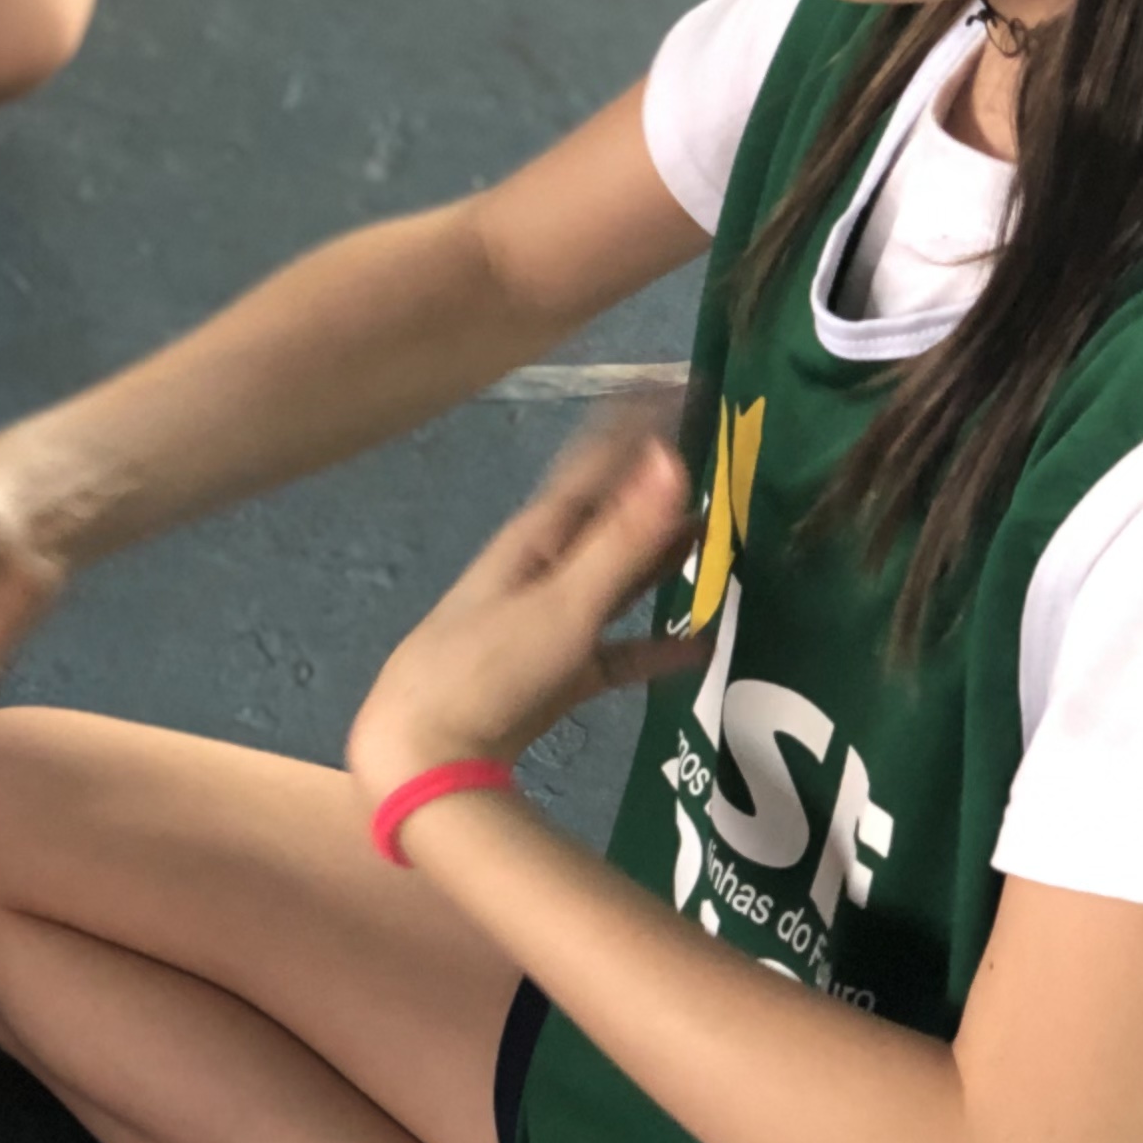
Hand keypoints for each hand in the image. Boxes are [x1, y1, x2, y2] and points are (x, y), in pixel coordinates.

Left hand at [346, 417, 709, 800]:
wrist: (423, 754)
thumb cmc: (489, 669)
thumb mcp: (562, 603)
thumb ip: (622, 539)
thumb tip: (673, 454)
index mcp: (534, 540)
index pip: (595, 467)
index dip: (637, 428)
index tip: (685, 388)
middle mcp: (540, 571)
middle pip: (609, 521)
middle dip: (658, 493)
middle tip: (719, 461)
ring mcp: (548, 623)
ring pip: (616, 580)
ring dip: (660, 561)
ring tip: (716, 536)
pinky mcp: (557, 675)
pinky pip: (617, 650)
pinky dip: (654, 646)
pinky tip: (701, 645)